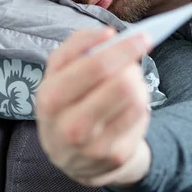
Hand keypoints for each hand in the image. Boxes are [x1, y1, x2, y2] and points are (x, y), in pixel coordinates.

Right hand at [36, 28, 152, 187]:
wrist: (71, 155)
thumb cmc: (66, 102)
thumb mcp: (58, 73)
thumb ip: (76, 47)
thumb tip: (107, 35)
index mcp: (50, 98)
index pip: (95, 66)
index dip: (123, 48)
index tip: (141, 35)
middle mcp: (69, 126)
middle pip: (122, 83)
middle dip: (133, 60)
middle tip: (141, 46)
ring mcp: (94, 145)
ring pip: (136, 98)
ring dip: (138, 81)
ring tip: (127, 81)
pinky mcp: (115, 156)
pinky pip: (141, 116)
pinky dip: (140, 103)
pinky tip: (127, 105)